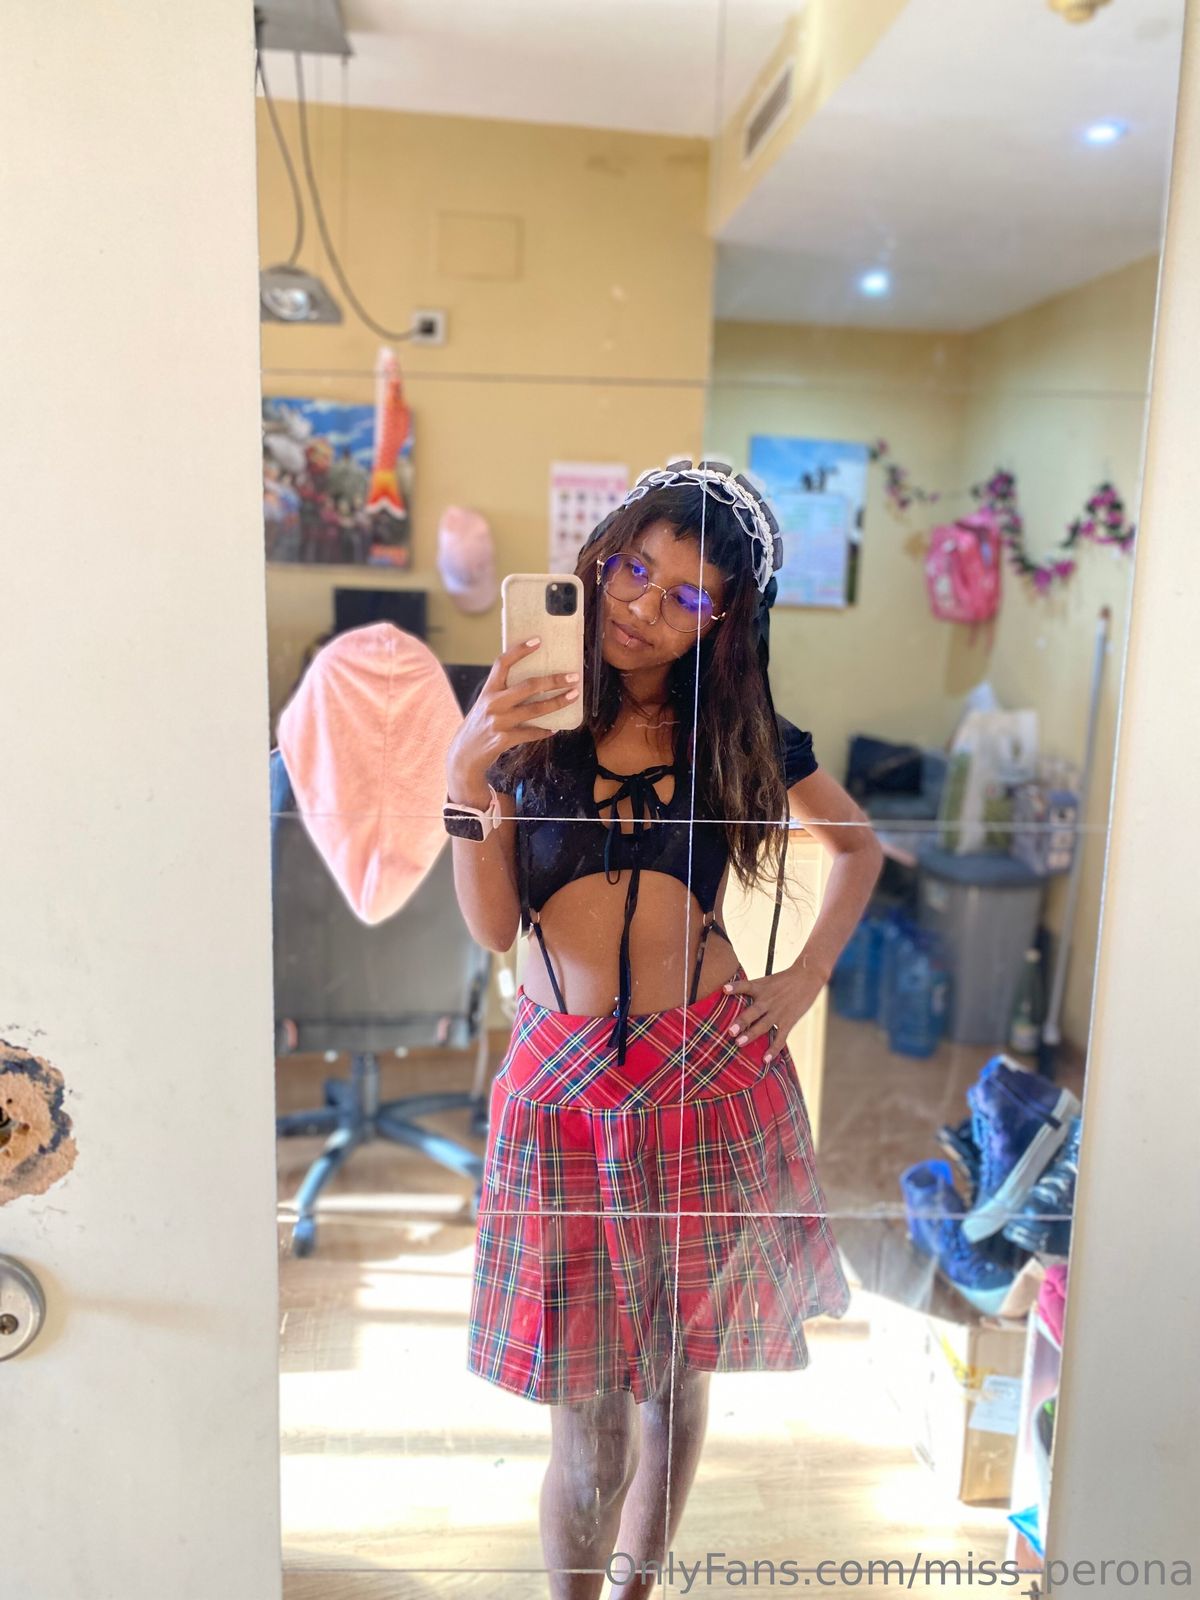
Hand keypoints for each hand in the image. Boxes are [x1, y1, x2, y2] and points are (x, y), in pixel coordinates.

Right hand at [446, 636, 579, 798]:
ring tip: (573, 697)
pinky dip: (544, 731)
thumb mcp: (485, 704)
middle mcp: (493, 703)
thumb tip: (536, 683)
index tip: (538, 641)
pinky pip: (530, 733)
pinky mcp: (503, 740)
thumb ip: (503, 693)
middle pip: (529, 686)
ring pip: (535, 710)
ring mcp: (498, 722)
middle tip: (573, 677)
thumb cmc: (480, 725)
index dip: (520, 650)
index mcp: (488, 690)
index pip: (502, 663)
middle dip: (554, 680)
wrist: (464, 755)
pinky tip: (555, 728)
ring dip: (557, 703)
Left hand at [721, 959, 828, 1062]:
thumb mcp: (766, 981)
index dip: (735, 987)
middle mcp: (768, 1000)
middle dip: (742, 1021)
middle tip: (730, 1031)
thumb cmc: (783, 980)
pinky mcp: (788, 1021)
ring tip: (739, 1043)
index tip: (724, 989)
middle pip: (753, 1011)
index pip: (745, 985)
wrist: (807, 977)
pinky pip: (780, 1037)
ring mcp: (778, 1012)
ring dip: (751, 1034)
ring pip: (764, 1025)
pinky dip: (773, 1049)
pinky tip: (765, 1060)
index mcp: (760, 988)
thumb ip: (751, 990)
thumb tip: (728, 995)